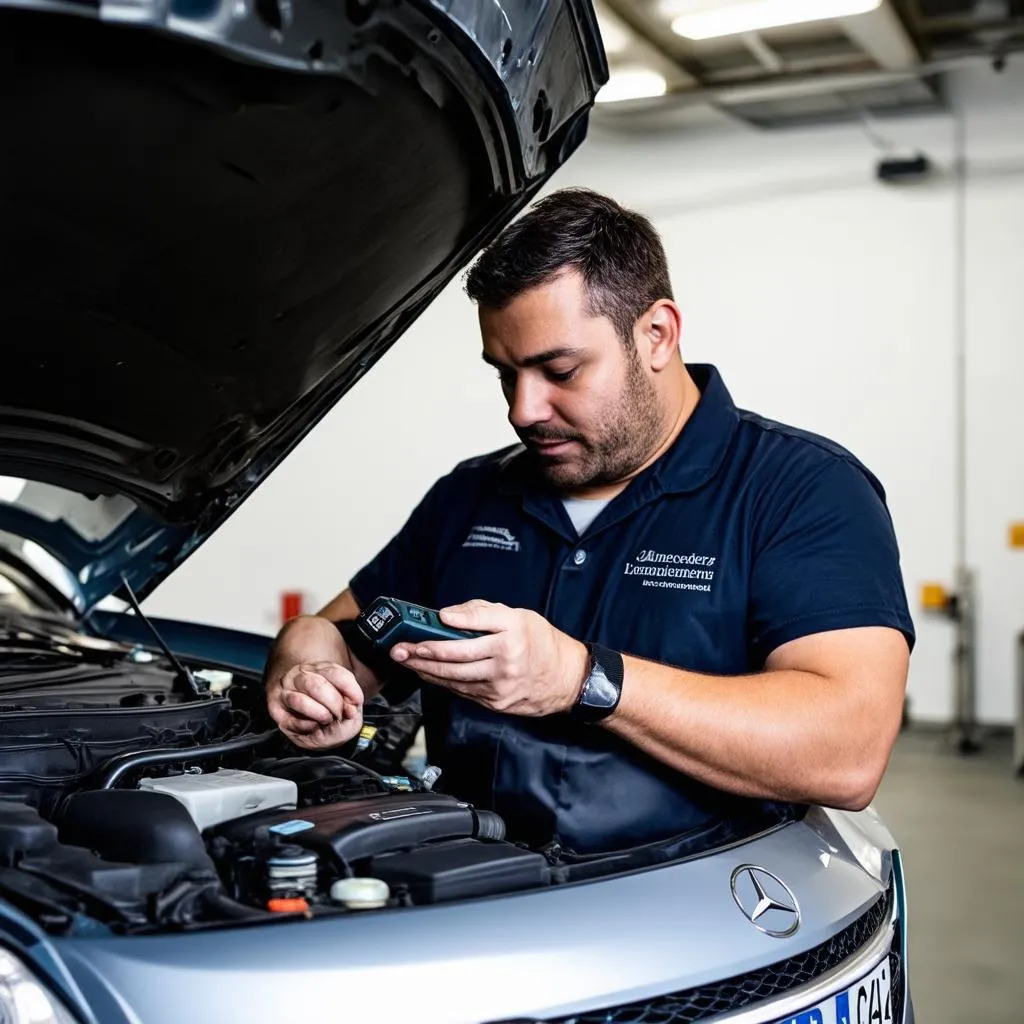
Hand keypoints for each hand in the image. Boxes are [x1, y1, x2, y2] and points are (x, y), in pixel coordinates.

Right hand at [267, 661, 363, 749]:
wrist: (302, 714)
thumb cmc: (326, 705)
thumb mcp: (343, 698)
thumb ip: (350, 702)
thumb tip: (350, 710)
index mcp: (317, 669)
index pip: (335, 673)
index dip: (350, 689)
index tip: (356, 702)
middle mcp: (298, 677)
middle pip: (316, 686)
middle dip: (334, 704)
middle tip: (340, 714)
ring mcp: (284, 693)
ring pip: (299, 701)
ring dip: (319, 714)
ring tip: (327, 719)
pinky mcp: (276, 712)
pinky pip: (290, 720)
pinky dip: (305, 726)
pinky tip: (314, 725)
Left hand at [390, 600, 587, 716]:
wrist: (568, 679)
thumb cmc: (541, 643)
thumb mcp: (519, 616)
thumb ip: (483, 613)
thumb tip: (448, 615)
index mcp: (512, 635)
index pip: (474, 628)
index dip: (449, 627)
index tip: (429, 624)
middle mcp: (506, 662)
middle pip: (457, 658)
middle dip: (424, 653)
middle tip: (401, 648)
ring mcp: (500, 686)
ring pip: (455, 678)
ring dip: (426, 670)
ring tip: (407, 661)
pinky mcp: (497, 703)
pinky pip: (463, 691)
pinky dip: (442, 682)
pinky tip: (428, 674)